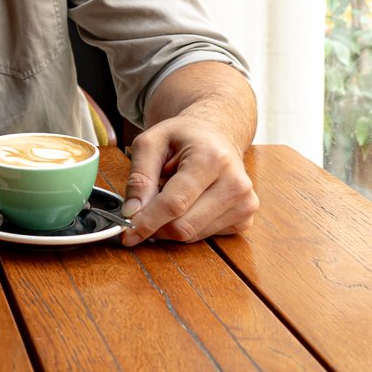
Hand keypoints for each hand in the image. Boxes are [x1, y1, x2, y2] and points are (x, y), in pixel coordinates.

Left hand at [120, 115, 257, 246]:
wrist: (217, 134)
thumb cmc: (182, 137)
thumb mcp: (150, 143)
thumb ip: (139, 177)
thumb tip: (132, 213)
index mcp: (211, 159)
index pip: (175, 203)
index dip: (147, 221)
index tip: (126, 233)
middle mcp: (235, 183)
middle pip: (184, 225)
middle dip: (155, 226)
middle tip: (140, 215)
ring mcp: (244, 203)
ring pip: (193, 235)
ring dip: (170, 225)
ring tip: (169, 197)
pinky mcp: (245, 219)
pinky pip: (205, 236)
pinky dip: (187, 225)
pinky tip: (188, 204)